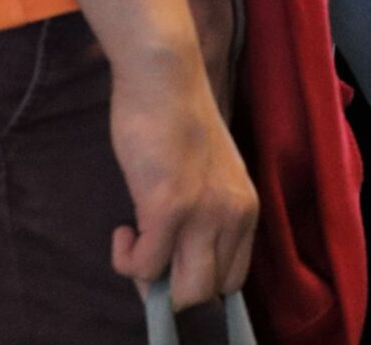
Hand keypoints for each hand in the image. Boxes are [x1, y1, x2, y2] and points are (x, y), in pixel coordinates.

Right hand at [106, 48, 256, 306]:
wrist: (166, 79)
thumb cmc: (178, 123)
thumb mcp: (208, 176)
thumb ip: (205, 214)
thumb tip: (176, 259)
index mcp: (247, 208)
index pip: (233, 277)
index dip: (197, 279)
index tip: (169, 261)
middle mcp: (235, 215)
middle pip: (209, 291)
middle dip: (170, 287)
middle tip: (145, 255)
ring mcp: (205, 214)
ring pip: (185, 291)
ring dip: (149, 279)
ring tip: (135, 241)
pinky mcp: (170, 207)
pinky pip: (145, 266)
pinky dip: (126, 259)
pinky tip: (123, 229)